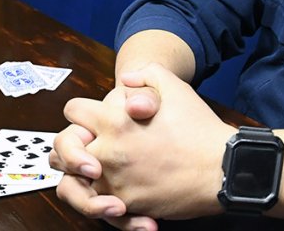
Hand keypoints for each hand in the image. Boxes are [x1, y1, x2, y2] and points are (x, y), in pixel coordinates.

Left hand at [52, 64, 233, 227]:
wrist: (222, 168)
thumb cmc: (199, 128)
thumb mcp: (174, 86)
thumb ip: (145, 75)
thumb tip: (126, 78)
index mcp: (114, 120)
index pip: (73, 111)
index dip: (81, 113)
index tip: (92, 120)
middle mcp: (107, 151)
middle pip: (61, 149)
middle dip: (69, 148)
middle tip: (82, 150)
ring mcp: (114, 180)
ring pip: (70, 185)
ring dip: (76, 180)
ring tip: (90, 176)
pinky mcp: (126, 204)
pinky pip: (98, 209)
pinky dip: (101, 206)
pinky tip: (115, 201)